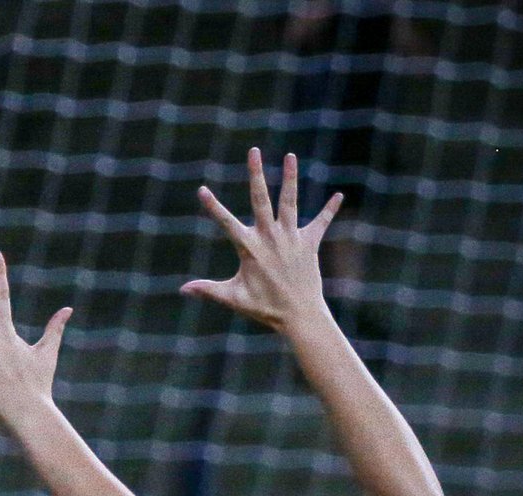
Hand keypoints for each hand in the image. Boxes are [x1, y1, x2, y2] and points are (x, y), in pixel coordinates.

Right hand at [180, 149, 341, 332]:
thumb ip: (208, 290)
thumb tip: (183, 289)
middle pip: (261, 199)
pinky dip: (329, 210)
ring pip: (290, 201)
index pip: (227, 223)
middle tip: (254, 152)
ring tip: (291, 156)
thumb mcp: (233, 298)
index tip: (202, 190)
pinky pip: (320, 222)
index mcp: (250, 248)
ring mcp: (291, 238)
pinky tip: (339, 195)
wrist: (299, 315)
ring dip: (290, 178)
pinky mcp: (309, 243)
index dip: (213, 207)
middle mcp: (271, 237)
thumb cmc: (264, 308)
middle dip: (256, 174)